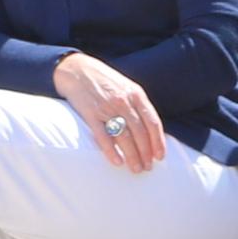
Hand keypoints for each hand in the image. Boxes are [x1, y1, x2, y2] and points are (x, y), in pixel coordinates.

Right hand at [56, 52, 163, 171]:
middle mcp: (123, 101)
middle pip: (140, 132)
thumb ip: (137, 105)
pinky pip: (103, 136)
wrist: (76, 69)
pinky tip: (117, 162)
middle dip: (145, 153)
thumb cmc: (104, 80)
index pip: (152, 122)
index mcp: (136, 94)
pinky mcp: (90, 114)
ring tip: (136, 169)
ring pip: (124, 137)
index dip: (158, 141)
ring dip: (132, 156)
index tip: (160, 157)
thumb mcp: (126, 87)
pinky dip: (111, 151)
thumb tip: (149, 130)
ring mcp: (107, 108)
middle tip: (147, 168)